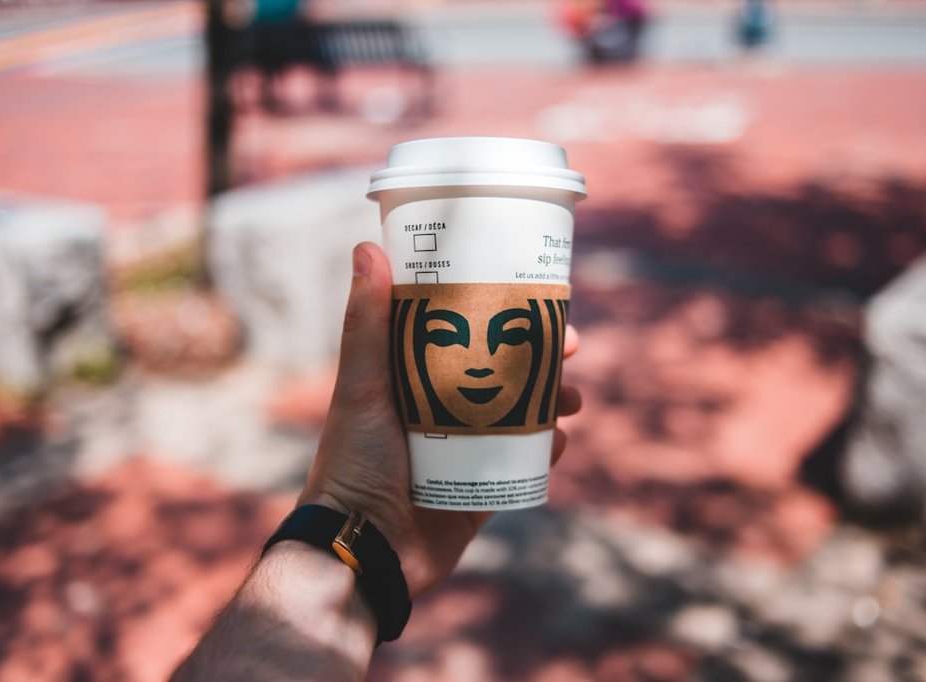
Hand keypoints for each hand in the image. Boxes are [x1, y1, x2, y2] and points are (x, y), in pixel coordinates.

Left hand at [299, 242, 580, 596]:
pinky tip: (558, 440)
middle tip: (572, 349)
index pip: (467, 335)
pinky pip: (522, 465)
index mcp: (414, 381)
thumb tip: (368, 247)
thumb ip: (367, 323)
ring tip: (571, 400)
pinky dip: (545, 450)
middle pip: (504, 372)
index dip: (503, 314)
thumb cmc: (353, 463)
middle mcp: (442, 411)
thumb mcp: (362, 386)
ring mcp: (464, 452)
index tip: (535, 298)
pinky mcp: (480, 491)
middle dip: (542, 358)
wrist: (364, 550)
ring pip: (521, 415)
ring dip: (553, 401)